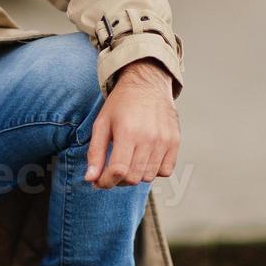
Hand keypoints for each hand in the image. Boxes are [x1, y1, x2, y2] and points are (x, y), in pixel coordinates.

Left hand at [84, 59, 179, 188]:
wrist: (147, 83)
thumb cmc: (121, 104)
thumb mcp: (101, 123)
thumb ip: (95, 152)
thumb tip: (90, 178)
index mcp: (127, 132)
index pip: (118, 171)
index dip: (106, 182)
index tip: (99, 181)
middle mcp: (149, 138)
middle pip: (133, 178)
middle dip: (118, 180)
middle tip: (111, 171)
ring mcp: (164, 141)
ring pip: (148, 176)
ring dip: (135, 175)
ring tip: (127, 162)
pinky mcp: (175, 142)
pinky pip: (165, 170)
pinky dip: (154, 171)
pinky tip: (144, 159)